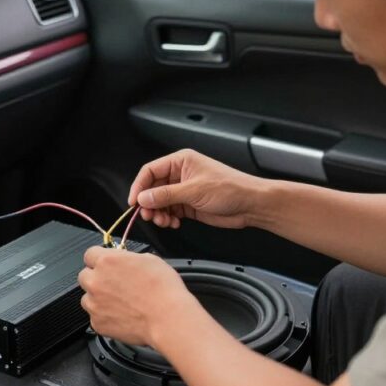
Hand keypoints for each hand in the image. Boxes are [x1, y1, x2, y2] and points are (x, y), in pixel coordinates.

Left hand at [79, 246, 195, 346]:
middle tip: (114, 284)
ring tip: (120, 302)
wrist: (167, 318)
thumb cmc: (163, 289)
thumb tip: (124, 261)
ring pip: (87, 298)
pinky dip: (105, 316)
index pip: (90, 254)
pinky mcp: (98, 323)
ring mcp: (94, 304)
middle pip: (84, 276)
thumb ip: (127, 258)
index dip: (99, 259)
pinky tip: (122, 315)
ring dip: (98, 298)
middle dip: (97, 278)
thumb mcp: (149, 259)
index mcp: (107, 261)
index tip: (105, 264)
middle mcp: (96, 281)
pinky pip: (95, 317)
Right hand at [128, 149, 263, 229]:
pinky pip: (170, 211)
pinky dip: (168, 219)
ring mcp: (184, 190)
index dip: (139, 186)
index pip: (150, 171)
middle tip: (149, 215)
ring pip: (160, 202)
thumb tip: (144, 197)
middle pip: (153, 188)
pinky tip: (174, 223)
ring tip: (164, 221)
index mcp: (181, 161)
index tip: (134, 202)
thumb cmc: (230, 188)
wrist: (250, 204)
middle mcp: (180, 174)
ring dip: (159, 213)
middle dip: (149, 203)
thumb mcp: (193, 191)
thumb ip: (166, 195)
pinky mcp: (189, 205)